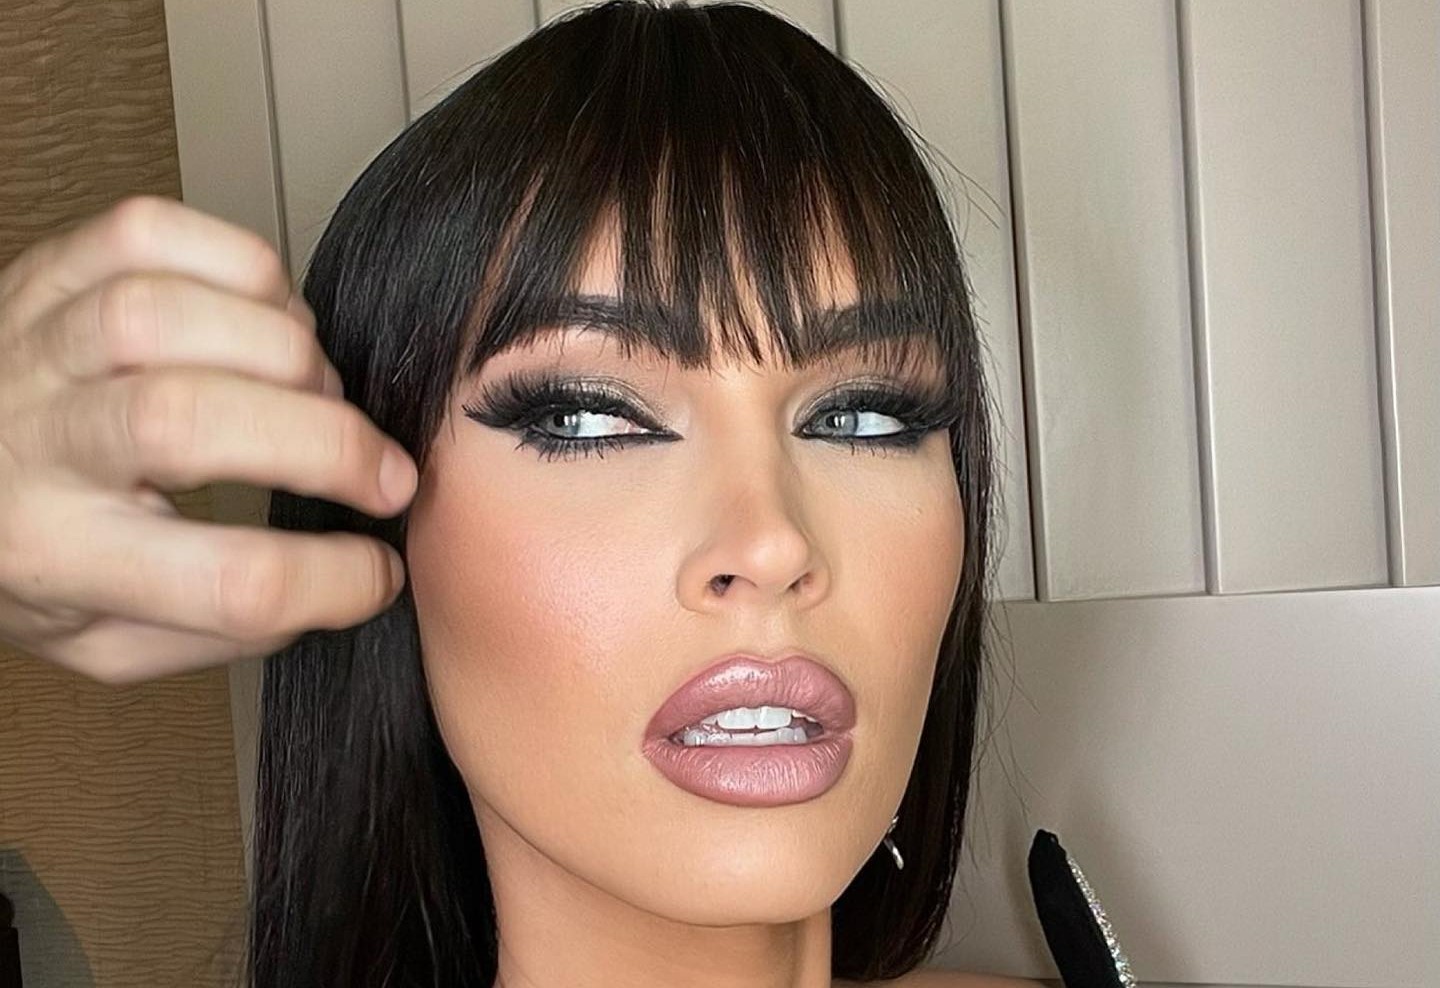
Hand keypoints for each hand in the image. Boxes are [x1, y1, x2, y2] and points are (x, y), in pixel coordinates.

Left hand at [0, 194, 416, 684]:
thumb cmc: (32, 551)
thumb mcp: (105, 639)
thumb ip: (221, 628)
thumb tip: (349, 580)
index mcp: (52, 557)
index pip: (222, 580)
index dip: (332, 580)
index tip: (377, 572)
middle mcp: (33, 444)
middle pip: (185, 423)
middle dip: (327, 445)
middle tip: (385, 473)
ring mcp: (35, 343)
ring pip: (166, 316)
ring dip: (286, 352)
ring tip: (317, 390)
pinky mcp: (50, 269)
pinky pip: (153, 233)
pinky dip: (245, 266)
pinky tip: (269, 316)